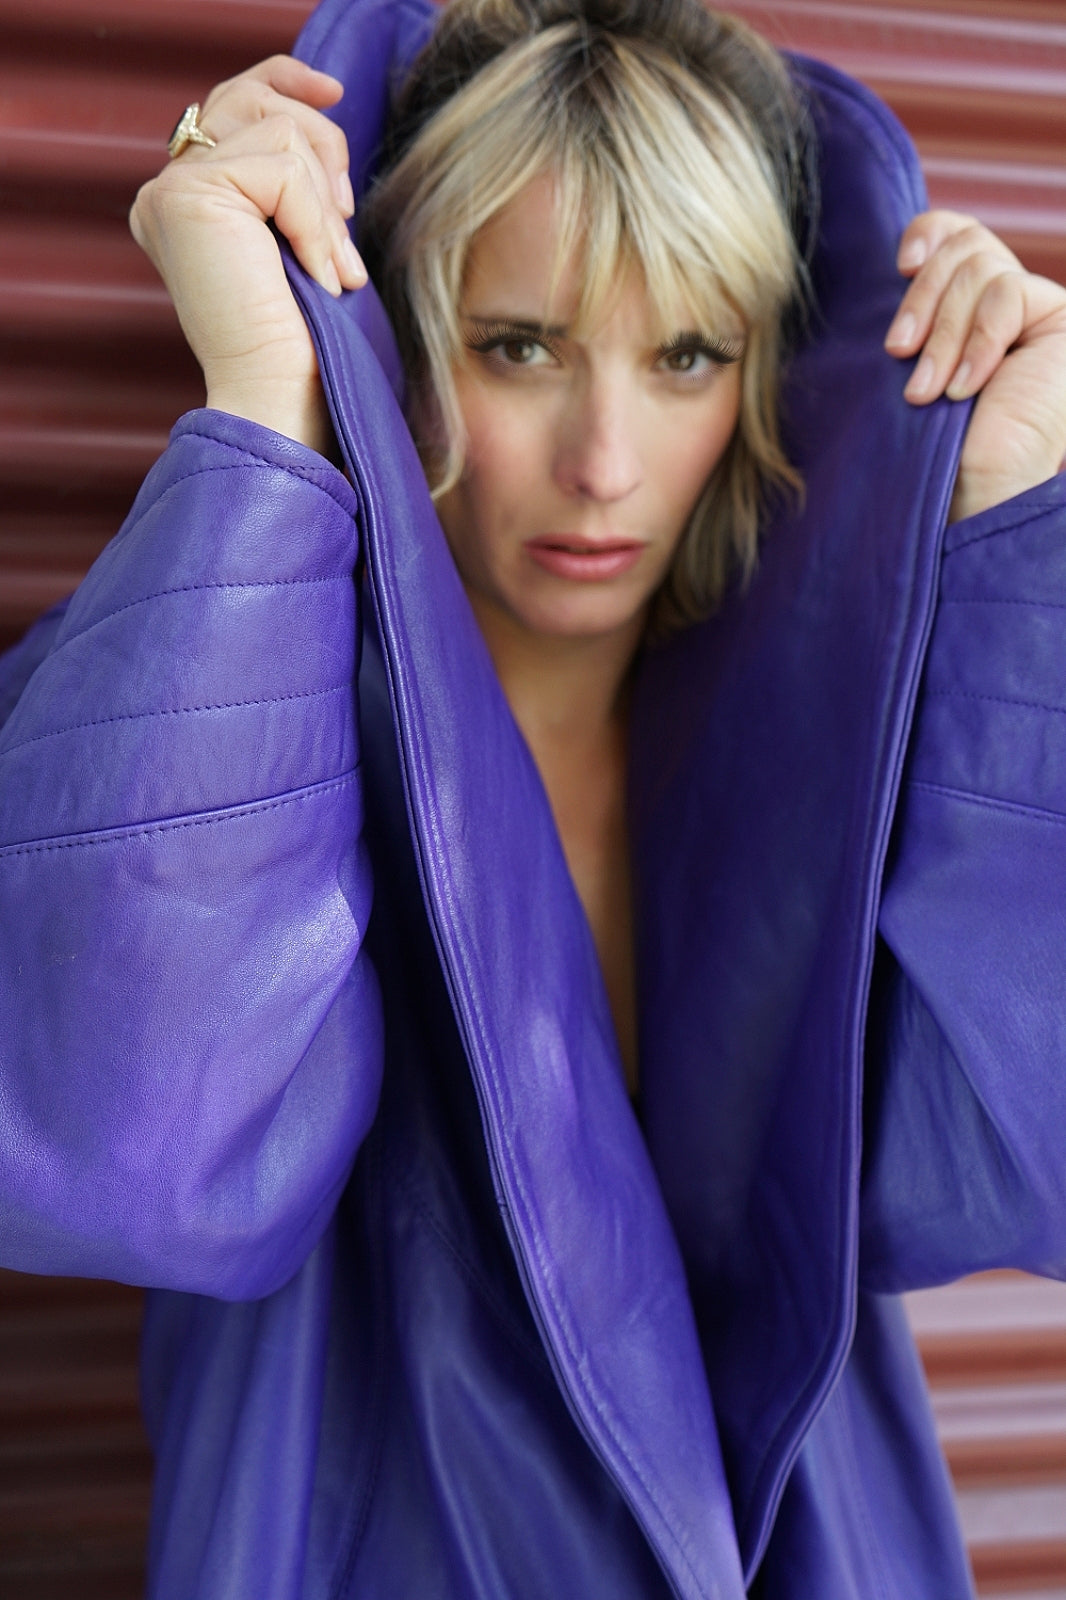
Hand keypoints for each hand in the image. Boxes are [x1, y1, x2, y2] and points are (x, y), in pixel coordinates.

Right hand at [130, 57, 365, 453]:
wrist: (277, 398)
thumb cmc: (301, 343)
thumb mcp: (300, 241)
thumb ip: (294, 180)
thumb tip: (324, 111)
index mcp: (190, 200)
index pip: (234, 103)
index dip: (285, 82)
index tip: (334, 93)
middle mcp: (168, 190)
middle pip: (257, 100)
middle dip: (324, 149)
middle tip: (347, 219)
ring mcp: (171, 190)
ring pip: (279, 132)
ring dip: (327, 205)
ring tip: (333, 268)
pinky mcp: (188, 196)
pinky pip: (283, 169)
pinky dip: (316, 223)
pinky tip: (320, 276)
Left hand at [884, 211, 1065, 521]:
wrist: (966, 497)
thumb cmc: (927, 446)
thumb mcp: (910, 362)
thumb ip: (918, 308)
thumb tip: (900, 252)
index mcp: (970, 308)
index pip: (957, 233)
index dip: (930, 232)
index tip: (900, 266)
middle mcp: (1010, 305)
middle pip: (967, 246)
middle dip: (924, 297)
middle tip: (897, 352)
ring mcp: (1040, 315)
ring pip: (983, 269)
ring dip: (944, 334)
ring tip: (925, 391)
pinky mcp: (1062, 326)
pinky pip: (1008, 295)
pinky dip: (978, 343)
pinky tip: (965, 389)